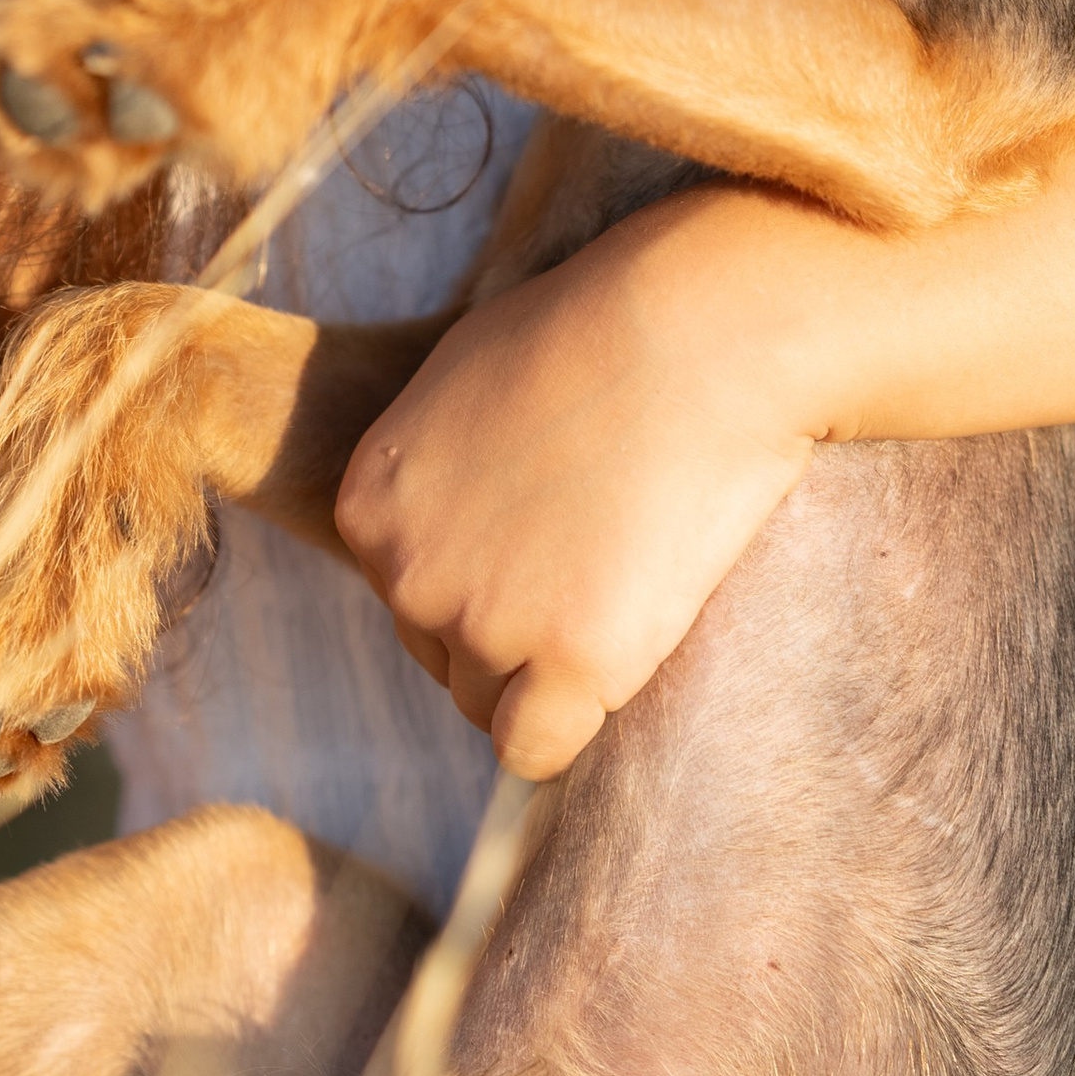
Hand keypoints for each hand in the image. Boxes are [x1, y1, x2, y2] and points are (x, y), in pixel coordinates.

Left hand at [334, 197, 826, 778]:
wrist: (704, 330)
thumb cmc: (608, 326)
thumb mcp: (472, 376)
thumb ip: (441, 464)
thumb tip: (459, 517)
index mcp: (370, 503)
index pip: (407, 592)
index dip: (485, 573)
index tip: (551, 534)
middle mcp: (406, 572)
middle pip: (443, 655)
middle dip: (510, 627)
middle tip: (597, 561)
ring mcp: (485, 623)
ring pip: (491, 705)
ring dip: (548, 671)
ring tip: (623, 587)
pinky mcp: (570, 660)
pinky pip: (536, 749)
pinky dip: (571, 725)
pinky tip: (619, 665)